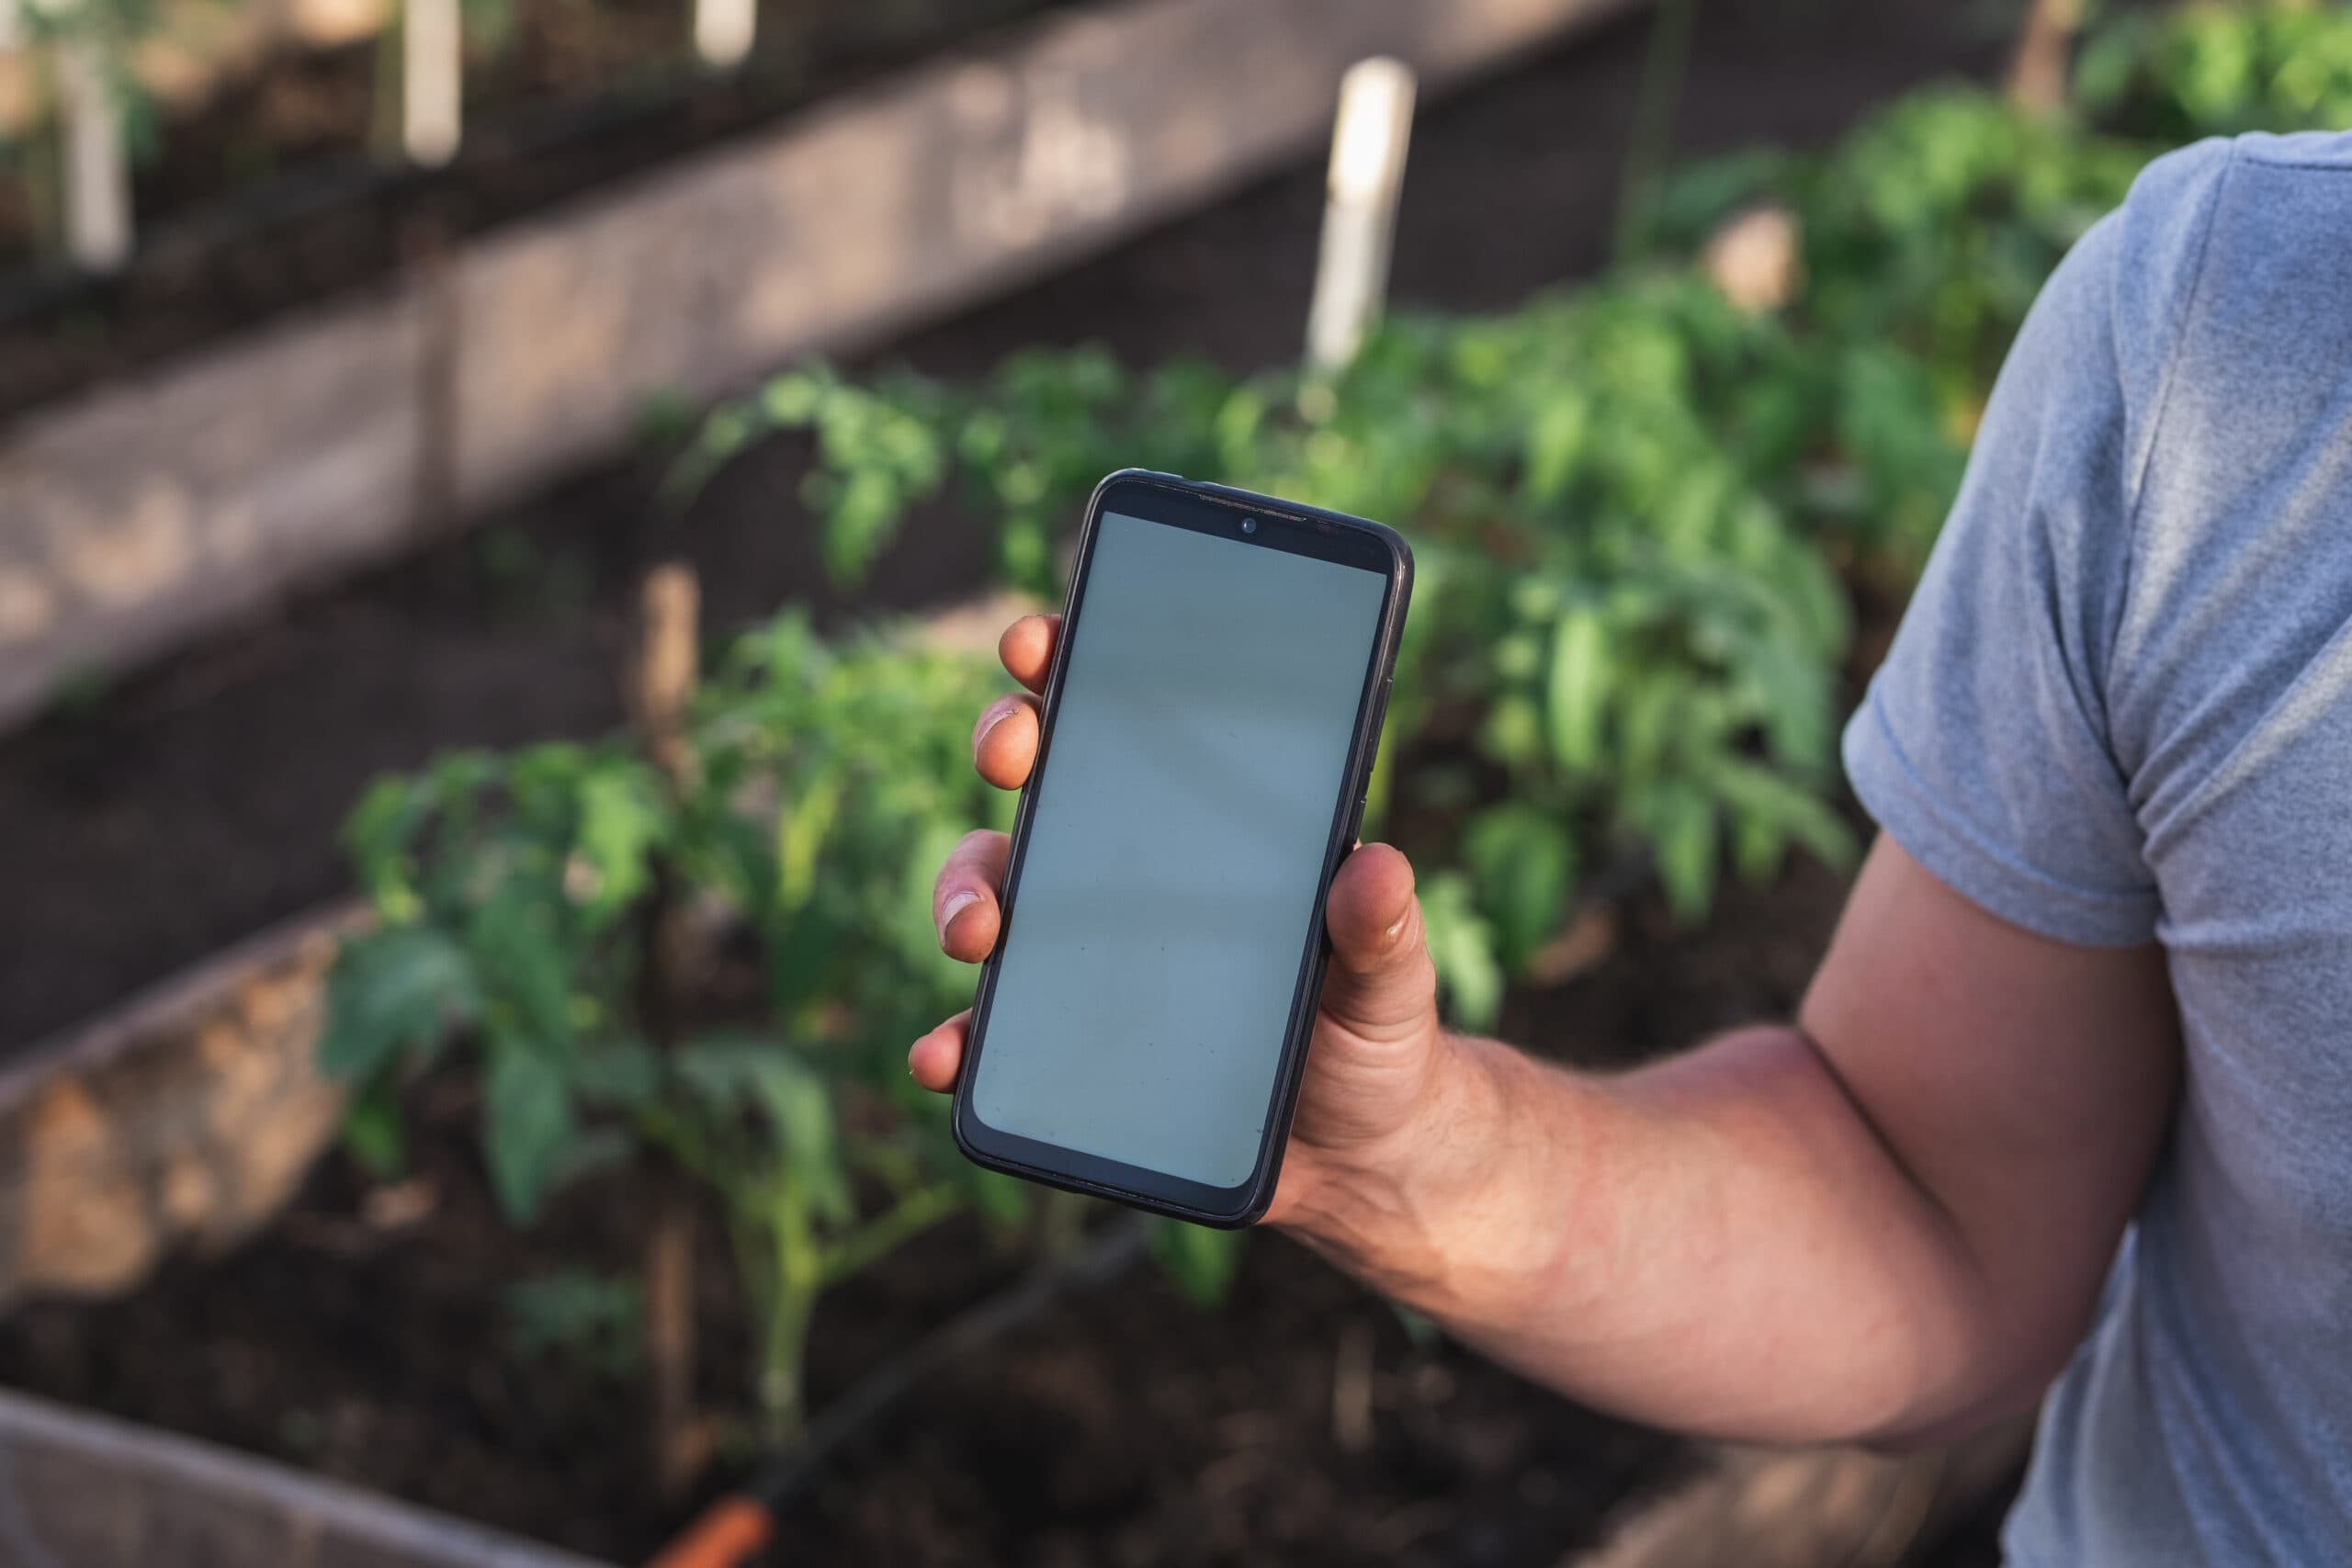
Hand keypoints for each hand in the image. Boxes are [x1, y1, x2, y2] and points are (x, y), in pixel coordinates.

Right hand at [907, 613, 1454, 1224]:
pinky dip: (955, 1038)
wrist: (1359, 1159)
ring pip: (995, 893)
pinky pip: (988, 1032)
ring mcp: (1084, 957)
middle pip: (1044, 783)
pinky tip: (942, 1054)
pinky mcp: (1061, 1043)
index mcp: (1206, 832)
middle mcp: (1129, 875)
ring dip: (963, 893)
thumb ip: (1382, 933)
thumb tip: (1376, 867)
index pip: (1130, 719)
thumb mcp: (1390, 983)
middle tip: (1014, 755)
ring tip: (975, 932)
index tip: (1042, 639)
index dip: (1073, 663)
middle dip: (1010, 745)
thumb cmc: (1377, 1040)